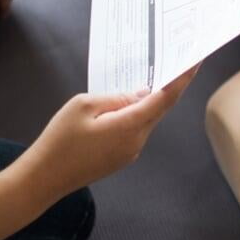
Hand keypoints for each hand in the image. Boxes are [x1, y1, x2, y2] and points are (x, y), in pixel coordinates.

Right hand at [20, 66, 200, 198]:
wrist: (43, 179)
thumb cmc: (60, 139)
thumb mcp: (84, 105)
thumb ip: (116, 97)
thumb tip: (141, 95)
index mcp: (130, 126)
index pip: (165, 98)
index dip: (182, 78)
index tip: (196, 61)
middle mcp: (137, 141)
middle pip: (159, 108)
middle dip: (166, 86)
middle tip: (172, 60)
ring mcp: (129, 152)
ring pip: (146, 119)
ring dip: (147, 100)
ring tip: (145, 77)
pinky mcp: (120, 158)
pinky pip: (135, 130)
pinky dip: (136, 114)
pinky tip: (125, 103)